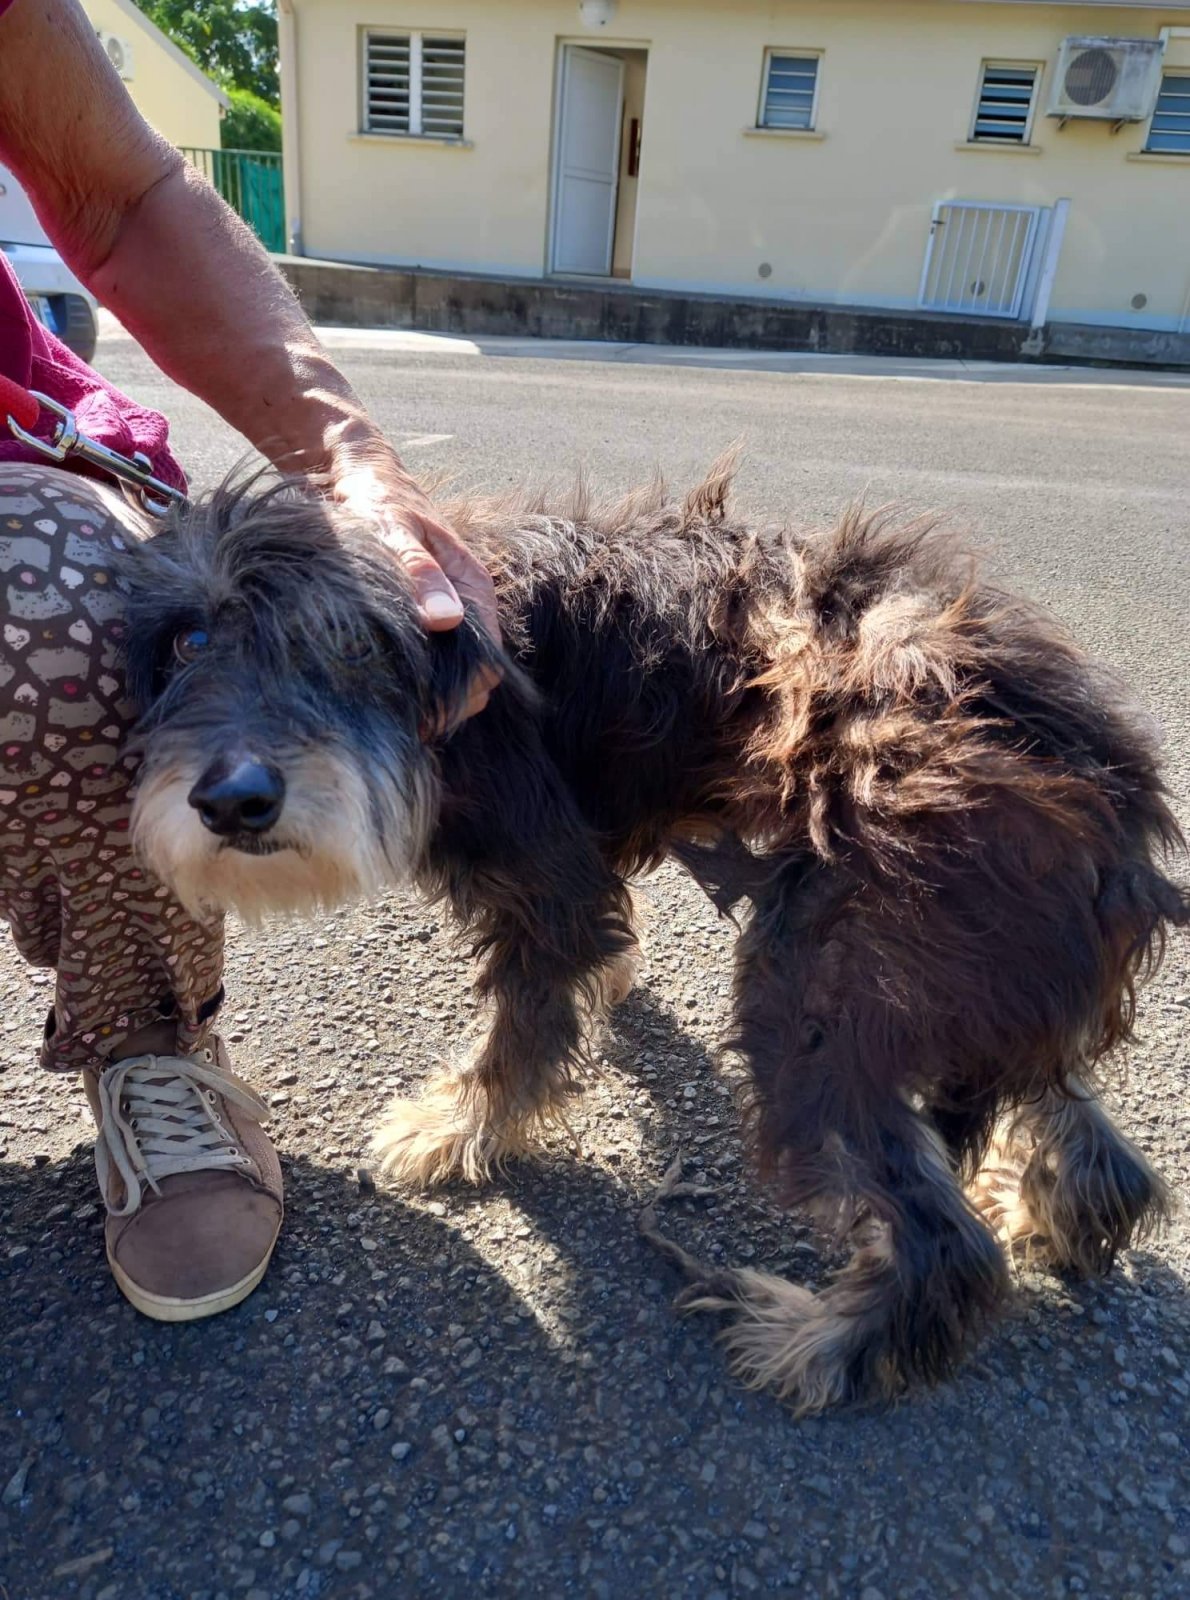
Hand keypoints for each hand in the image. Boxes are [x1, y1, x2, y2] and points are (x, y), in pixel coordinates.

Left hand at [333, 463, 500, 721]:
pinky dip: (420, 684)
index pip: (489, 665)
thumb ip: (419, 572)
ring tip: (394, 713)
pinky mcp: (426, 621)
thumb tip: (446, 621)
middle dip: (449, 706)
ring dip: (434, 698)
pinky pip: (435, 664)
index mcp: (473, 589)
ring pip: (457, 676)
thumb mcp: (393, 530)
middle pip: (478, 680)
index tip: (424, 713)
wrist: (361, 477)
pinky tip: (389, 692)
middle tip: (404, 723)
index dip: (462, 695)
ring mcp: (449, 616)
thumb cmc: (377, 500)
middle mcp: (468, 608)